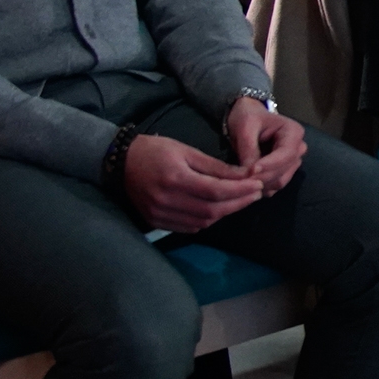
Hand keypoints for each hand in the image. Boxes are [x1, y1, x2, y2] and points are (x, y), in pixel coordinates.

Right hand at [120, 132, 265, 232]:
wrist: (120, 162)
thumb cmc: (155, 150)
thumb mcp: (186, 150)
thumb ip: (215, 166)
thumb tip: (245, 175)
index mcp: (175, 178)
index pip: (216, 191)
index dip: (240, 191)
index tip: (258, 185)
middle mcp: (167, 200)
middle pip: (211, 210)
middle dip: (238, 203)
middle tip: (255, 194)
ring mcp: (160, 214)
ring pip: (202, 221)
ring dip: (225, 213)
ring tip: (240, 201)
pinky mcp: (156, 221)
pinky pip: (189, 227)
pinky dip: (207, 220)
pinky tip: (218, 209)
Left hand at [221, 94, 308, 199]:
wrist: (246, 119)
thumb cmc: (247, 117)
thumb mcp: (245, 126)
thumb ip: (248, 149)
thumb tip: (249, 173)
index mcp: (294, 133)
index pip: (287, 154)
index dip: (270, 164)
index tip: (251, 170)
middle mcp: (298, 149)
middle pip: (284, 170)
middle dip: (263, 176)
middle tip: (241, 180)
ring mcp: (292, 163)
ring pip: (280, 181)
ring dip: (261, 184)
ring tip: (241, 182)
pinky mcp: (284, 172)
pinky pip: (274, 186)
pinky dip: (261, 188)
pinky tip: (247, 183)